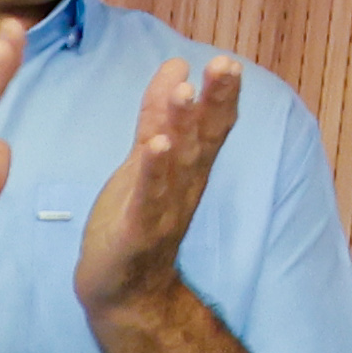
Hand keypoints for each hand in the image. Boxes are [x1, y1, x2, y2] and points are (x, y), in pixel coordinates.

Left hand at [75, 49, 243, 324]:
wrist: (123, 292)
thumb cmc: (135, 220)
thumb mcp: (145, 160)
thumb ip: (159, 115)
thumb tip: (177, 66)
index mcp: (189, 169)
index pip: (212, 126)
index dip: (221, 95)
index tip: (228, 61)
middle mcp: (186, 187)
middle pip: (205, 140)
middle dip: (215, 102)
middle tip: (225, 65)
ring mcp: (165, 210)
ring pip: (178, 165)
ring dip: (182, 128)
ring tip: (185, 93)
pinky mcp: (138, 232)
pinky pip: (148, 200)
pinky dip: (154, 174)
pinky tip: (157, 148)